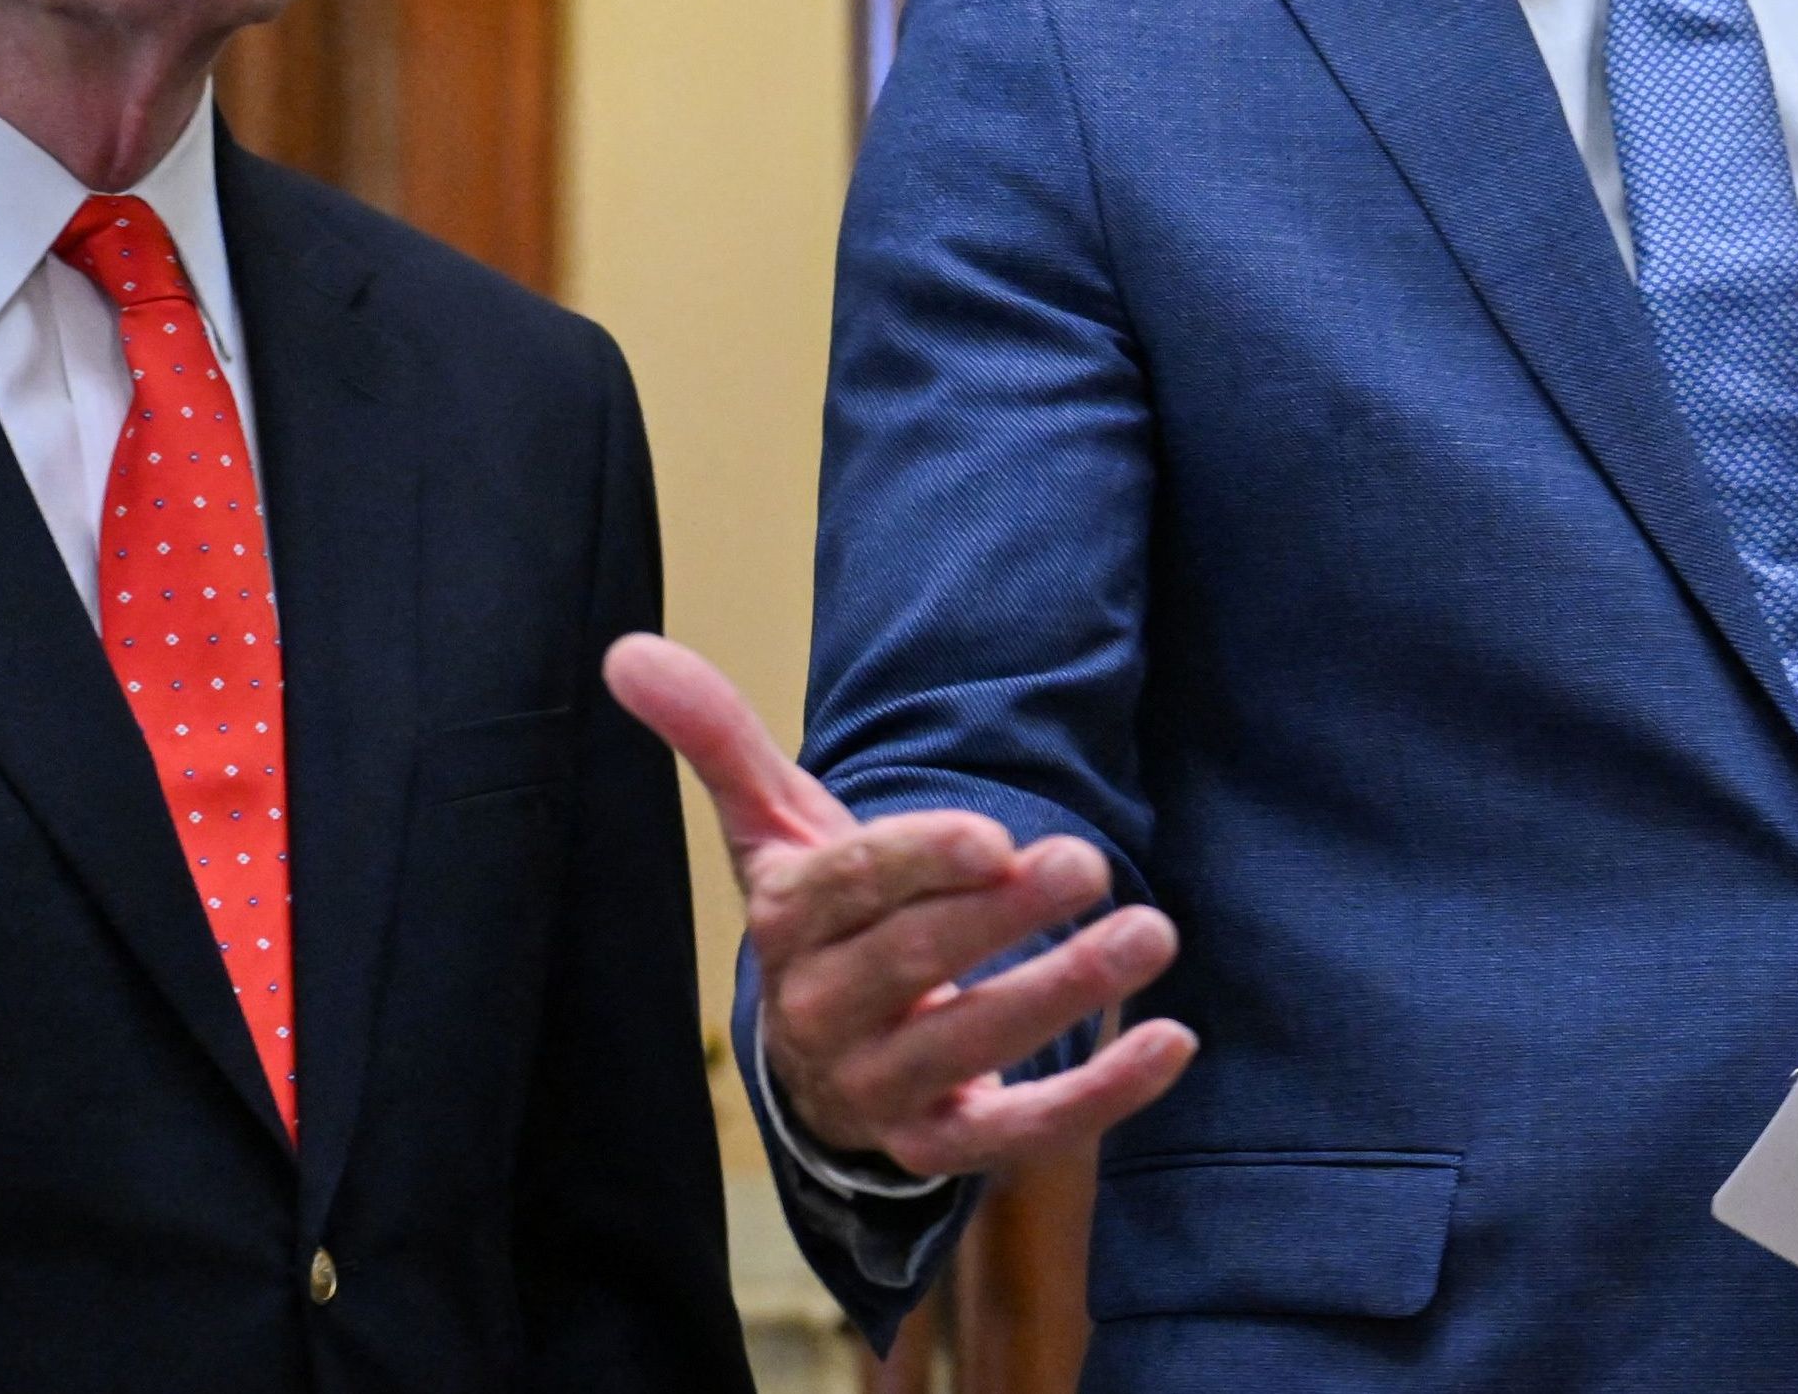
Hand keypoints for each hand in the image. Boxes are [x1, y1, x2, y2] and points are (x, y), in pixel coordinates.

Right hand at [602, 633, 1195, 1176]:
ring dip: (1066, 992)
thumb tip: (625, 649)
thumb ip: (715, 737)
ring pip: (971, 1048)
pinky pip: (1022, 1133)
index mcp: (787, 924)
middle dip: (1004, 916)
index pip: (853, 890)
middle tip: (1088, 861)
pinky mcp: (940, 1147)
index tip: (998, 838)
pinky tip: (1172, 1040)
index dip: (923, 865)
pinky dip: (1101, 1094)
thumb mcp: (769, 826)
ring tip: (1150, 932)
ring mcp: (881, 1089)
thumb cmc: (818, 915)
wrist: (817, 1057)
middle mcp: (823, 1014)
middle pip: (914, 964)